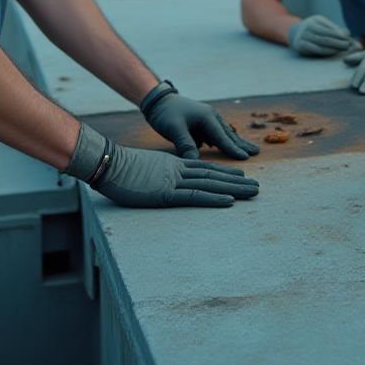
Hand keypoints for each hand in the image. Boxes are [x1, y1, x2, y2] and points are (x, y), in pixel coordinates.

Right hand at [66, 126, 259, 207]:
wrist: (106, 162)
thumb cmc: (117, 168)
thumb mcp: (142, 168)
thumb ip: (154, 173)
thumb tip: (156, 179)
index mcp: (172, 165)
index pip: (203, 169)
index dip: (224, 173)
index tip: (240, 176)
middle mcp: (178, 171)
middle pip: (213, 175)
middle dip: (237, 181)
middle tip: (257, 186)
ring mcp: (173, 181)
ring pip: (210, 185)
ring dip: (234, 189)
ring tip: (253, 192)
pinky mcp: (166, 194)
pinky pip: (194, 196)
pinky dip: (214, 199)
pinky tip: (230, 201)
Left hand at [139, 80, 258, 159]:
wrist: (157, 100)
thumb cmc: (165, 113)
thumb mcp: (174, 129)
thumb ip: (185, 145)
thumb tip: (195, 162)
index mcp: (207, 117)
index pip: (222, 137)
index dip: (234, 149)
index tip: (246, 158)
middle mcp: (210, 116)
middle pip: (228, 133)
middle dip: (242, 144)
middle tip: (256, 152)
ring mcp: (207, 118)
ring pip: (224, 133)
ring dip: (235, 142)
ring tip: (248, 150)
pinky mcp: (201, 122)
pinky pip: (216, 133)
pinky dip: (224, 140)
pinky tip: (229, 145)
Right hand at [287, 14, 354, 56]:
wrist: (295, 32)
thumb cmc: (315, 28)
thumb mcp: (323, 24)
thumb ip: (335, 29)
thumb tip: (348, 33)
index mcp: (314, 21)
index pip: (329, 29)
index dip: (339, 34)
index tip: (348, 38)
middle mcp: (306, 28)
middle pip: (325, 37)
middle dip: (339, 42)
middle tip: (348, 45)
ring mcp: (302, 37)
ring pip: (321, 45)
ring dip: (334, 48)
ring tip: (344, 49)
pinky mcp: (300, 46)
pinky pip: (315, 50)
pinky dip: (326, 52)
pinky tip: (334, 52)